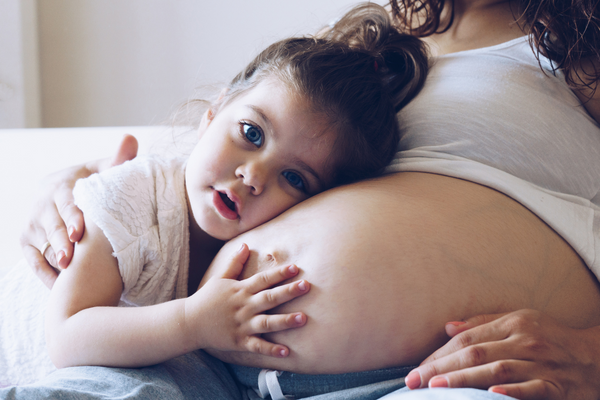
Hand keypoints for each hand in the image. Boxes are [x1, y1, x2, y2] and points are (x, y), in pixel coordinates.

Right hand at [20, 134, 137, 288]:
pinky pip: (31, 259)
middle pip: (50, 224)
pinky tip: (57, 286)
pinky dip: (43, 273)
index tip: (80, 232)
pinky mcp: (28, 240)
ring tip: (64, 274)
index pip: (65, 201)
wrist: (73, 192)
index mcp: (63, 184)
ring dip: (51, 259)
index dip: (72, 216)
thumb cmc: (98, 184)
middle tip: (70, 258)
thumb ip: (119, 160)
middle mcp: (43, 202)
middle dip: (60, 241)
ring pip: (39, 243)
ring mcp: (33, 222)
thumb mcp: (106, 171)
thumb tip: (131, 138)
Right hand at [185, 243, 309, 357]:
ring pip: (266, 323)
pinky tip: (286, 352)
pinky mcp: (239, 341)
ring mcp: (242, 324)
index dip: (279, 273)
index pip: (263, 279)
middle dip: (288, 292)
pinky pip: (257, 346)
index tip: (296, 268)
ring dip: (285, 321)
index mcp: (241, 290)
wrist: (189, 322)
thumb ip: (235, 262)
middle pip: (269, 298)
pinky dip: (271, 350)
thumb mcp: (220, 278)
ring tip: (303, 319)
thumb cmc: (206, 298)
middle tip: (306, 286)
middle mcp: (244, 306)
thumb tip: (245, 244)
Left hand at [405, 309, 599, 398]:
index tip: (418, 368)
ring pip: (497, 370)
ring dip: (465, 379)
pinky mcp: (558, 386)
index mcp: (513, 323)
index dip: (440, 353)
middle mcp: (525, 341)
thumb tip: (447, 327)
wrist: (598, 356)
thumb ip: (483, 324)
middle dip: (442, 367)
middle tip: (416, 380)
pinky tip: (491, 395)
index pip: (468, 338)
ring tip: (438, 387)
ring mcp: (541, 364)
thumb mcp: (520, 321)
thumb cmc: (551, 338)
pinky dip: (512, 392)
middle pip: (476, 353)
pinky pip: (533, 389)